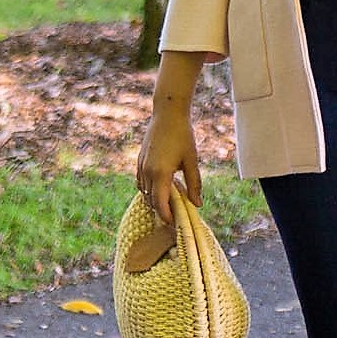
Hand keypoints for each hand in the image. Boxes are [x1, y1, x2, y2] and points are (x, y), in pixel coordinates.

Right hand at [135, 108, 202, 225]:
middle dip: (161, 211)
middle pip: (151, 201)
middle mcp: (147, 172)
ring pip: (144, 192)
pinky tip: (161, 189)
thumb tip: (197, 204)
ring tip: (170, 204)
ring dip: (155, 200)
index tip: (176, 223)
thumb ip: (194, 184)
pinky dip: (148, 190)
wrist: (167, 114)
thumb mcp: (191, 160)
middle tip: (175, 217)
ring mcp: (141, 166)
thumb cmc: (183, 136)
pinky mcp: (139, 160)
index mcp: (161, 173)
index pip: (160, 204)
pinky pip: (140, 182)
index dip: (167, 217)